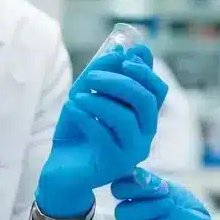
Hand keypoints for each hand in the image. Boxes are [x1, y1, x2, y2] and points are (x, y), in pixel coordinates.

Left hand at [36, 44, 168, 217]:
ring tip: (77, 96)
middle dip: (119, 82)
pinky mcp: (114, 165)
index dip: (145, 71)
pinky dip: (86, 117)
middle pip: (145, 101)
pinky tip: (71, 108)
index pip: (157, 90)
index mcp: (143, 117)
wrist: (61, 168)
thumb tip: (121, 51)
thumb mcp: (87, 95)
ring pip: (126, 118)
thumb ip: (103, 74)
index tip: (124, 58)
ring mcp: (132, 152)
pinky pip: (104, 136)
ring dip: (99, 101)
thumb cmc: (78, 130)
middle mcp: (144, 135)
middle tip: (90, 77)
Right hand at [111, 170, 219, 219]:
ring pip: (127, 217)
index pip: (120, 187)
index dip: (134, 180)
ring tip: (171, 208)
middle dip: (142, 192)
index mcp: (138, 202)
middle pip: (120, 202)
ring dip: (152, 208)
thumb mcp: (179, 196)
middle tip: (167, 195)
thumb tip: (140, 175)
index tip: (160, 184)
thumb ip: (159, 186)